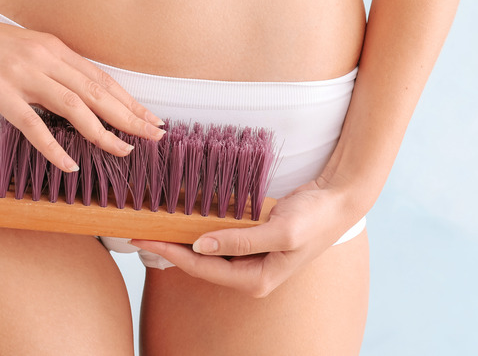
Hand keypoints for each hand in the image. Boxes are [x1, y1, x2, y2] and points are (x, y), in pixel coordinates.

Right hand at [0, 3, 164, 170]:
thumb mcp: (19, 49)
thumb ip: (45, 68)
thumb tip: (68, 93)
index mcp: (52, 48)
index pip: (101, 78)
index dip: (129, 100)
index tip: (150, 118)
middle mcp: (44, 57)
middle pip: (98, 91)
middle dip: (131, 116)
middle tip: (156, 136)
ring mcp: (22, 73)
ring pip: (75, 106)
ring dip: (104, 132)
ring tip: (124, 152)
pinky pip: (33, 124)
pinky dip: (54, 147)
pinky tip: (70, 166)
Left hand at [131, 180, 360, 297]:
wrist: (338, 199)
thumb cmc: (316, 218)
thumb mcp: (280, 231)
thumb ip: (240, 241)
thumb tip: (200, 245)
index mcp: (256, 279)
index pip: (202, 269)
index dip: (170, 255)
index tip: (144, 239)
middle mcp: (250, 273)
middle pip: (199, 264)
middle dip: (168, 250)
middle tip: (138, 234)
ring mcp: (251, 258)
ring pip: (206, 253)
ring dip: (180, 241)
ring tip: (153, 228)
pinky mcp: (252, 242)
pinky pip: (218, 239)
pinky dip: (198, 230)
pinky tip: (181, 221)